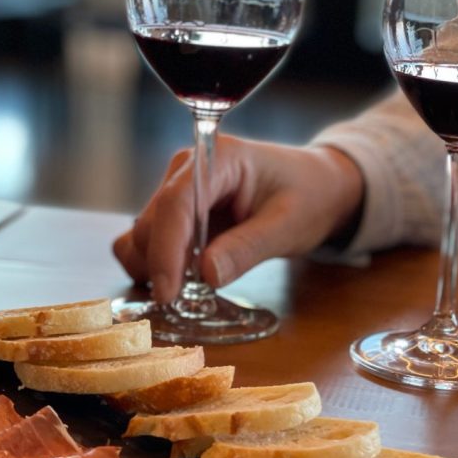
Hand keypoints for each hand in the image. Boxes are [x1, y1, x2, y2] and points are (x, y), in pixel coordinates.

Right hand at [113, 135, 363, 301]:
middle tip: (190, 299)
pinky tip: (183, 281)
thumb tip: (206, 275)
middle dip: (163, 265)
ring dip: (155, 268)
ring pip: (141, 236)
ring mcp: (177, 192)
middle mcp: (186, 170)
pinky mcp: (175, 215)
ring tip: (191, 288)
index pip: (176, 203)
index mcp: (217, 158)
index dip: (166, 250)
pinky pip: (147, 243)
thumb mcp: (289, 226)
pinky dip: (155, 267)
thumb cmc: (308, 197)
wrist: (316, 187)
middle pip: (151, 223)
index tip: (168, 292)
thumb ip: (248, 248)